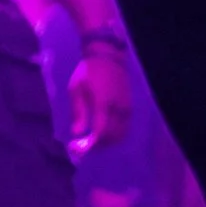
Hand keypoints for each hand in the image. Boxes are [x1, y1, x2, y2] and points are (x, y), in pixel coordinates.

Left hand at [68, 41, 132, 157]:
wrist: (108, 57)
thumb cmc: (88, 72)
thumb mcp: (76, 90)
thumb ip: (78, 112)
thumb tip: (77, 133)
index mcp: (103, 103)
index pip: (100, 132)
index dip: (90, 145)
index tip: (77, 149)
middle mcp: (118, 108)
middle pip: (111, 137)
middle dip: (96, 146)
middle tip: (81, 147)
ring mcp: (126, 108)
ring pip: (120, 135)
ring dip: (106, 142)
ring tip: (90, 141)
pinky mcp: (129, 107)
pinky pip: (124, 128)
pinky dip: (114, 135)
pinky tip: (101, 134)